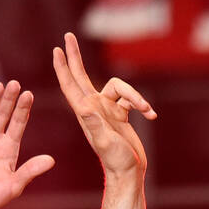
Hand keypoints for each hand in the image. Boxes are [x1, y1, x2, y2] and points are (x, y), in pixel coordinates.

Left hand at [53, 32, 155, 177]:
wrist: (129, 172)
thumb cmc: (116, 160)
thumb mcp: (104, 142)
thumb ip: (95, 125)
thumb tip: (84, 107)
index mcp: (86, 112)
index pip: (70, 84)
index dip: (63, 66)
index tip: (57, 48)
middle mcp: (94, 107)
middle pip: (82, 76)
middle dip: (75, 56)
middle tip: (68, 36)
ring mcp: (107, 110)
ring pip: (119, 87)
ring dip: (135, 95)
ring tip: (147, 109)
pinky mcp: (121, 114)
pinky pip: (131, 99)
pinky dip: (142, 105)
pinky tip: (151, 116)